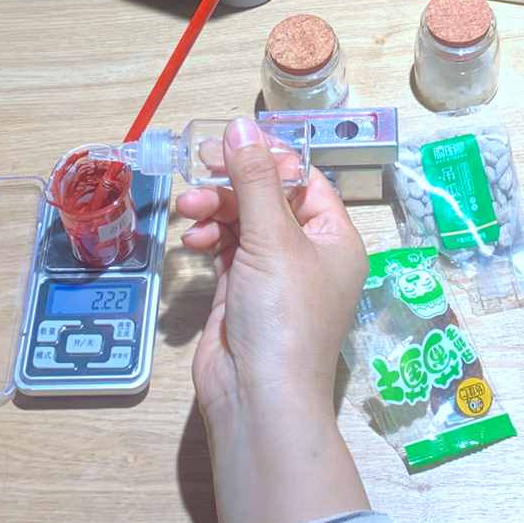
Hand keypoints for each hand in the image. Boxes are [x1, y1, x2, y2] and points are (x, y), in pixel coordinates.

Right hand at [175, 117, 367, 424]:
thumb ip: (254, 179)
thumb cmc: (283, 315)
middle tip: (198, 165)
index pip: (304, 180)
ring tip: (188, 207)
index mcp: (335, 238)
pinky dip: (209, 237)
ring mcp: (273, 274)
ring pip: (243, 221)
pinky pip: (226, 248)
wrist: (258, 397)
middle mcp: (308, 253)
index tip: (231, 145)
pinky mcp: (242, 292)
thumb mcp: (272, 239)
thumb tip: (241, 125)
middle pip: (268, 198)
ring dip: (215, 208)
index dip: (269, 159)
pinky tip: (193, 238)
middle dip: (233, 183)